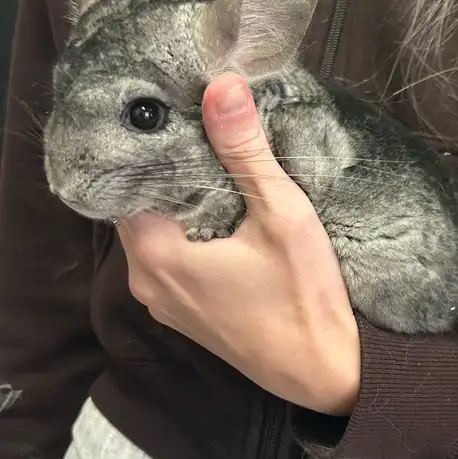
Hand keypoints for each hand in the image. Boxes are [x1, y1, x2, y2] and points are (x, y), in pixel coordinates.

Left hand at [118, 72, 359, 415]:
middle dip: (168, 172)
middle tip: (201, 129)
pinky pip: (172, 261)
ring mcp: (164, 304)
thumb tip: (220, 85)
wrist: (325, 372)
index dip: (152, 147)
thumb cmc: (303, 296)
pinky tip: (220, 214)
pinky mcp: (186, 316)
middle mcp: (145, 283)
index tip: (177, 113)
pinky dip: (188, 234)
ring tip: (212, 165)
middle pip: (141, 209)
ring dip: (180, 205)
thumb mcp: (281, 215)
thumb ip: (245, 151)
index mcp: (156, 256)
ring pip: (157, 235)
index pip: (130, 183)